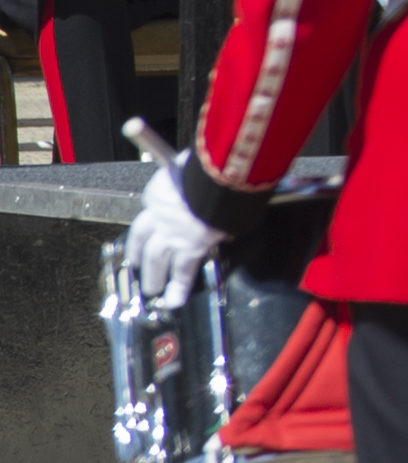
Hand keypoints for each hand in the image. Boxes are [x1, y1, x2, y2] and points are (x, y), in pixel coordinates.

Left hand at [120, 161, 220, 311]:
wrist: (215, 180)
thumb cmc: (206, 168)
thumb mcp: (188, 162)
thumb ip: (184, 168)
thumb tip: (187, 166)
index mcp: (157, 193)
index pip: (151, 208)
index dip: (152, 219)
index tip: (152, 226)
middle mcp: (159, 216)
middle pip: (142, 240)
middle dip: (139, 255)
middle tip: (137, 267)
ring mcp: (172, 235)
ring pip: (156, 260)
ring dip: (153, 276)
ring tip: (152, 289)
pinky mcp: (190, 248)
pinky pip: (183, 271)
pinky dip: (178, 287)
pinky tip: (174, 300)